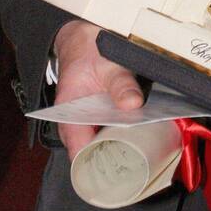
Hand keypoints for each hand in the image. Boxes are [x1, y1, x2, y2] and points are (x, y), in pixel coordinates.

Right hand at [52, 18, 143, 159]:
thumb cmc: (89, 50)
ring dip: (117, 148)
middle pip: (91, 153)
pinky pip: (105, 132)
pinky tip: (137, 138)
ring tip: (141, 155)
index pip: (79, 154)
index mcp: (69, 116)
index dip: (96, 168)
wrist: (84, 35)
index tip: (118, 174)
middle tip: (138, 166)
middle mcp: (74, 123)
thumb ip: (120, 84)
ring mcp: (86, 121)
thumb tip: (133, 104)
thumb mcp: (108, 64)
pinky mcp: (97, 115)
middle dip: (112, 161)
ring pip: (99, 144)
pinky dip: (119, 136)